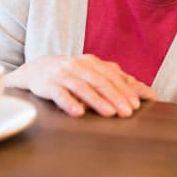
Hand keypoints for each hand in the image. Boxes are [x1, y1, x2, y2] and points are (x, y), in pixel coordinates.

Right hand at [5, 54, 157, 117]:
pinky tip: (78, 113)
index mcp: (92, 62)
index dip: (126, 89)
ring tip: (110, 114)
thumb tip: (142, 90)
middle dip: (116, 97)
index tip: (138, 104)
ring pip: (83, 87)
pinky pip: (59, 93)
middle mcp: (78, 66)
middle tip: (128, 112)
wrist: (34, 70)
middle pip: (100, 81)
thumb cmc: (70, 74)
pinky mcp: (46, 84)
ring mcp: (62, 74)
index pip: (112, 76)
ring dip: (97, 101)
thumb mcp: (91, 72)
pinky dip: (69, 102)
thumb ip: (114, 78)